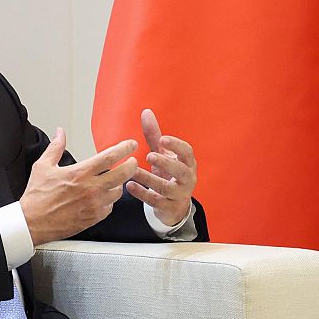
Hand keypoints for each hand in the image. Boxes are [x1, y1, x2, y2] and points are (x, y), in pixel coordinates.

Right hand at [22, 129, 138, 244]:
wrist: (32, 223)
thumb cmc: (37, 197)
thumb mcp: (43, 166)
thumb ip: (56, 147)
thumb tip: (60, 133)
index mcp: (80, 173)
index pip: (110, 157)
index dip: (124, 148)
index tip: (131, 144)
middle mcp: (91, 188)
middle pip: (123, 174)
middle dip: (132, 165)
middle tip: (132, 161)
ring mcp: (94, 204)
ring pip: (118, 191)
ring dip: (119, 184)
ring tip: (115, 180)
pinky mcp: (94, 218)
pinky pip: (110, 207)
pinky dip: (109, 201)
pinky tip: (103, 197)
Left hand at [126, 108, 196, 226]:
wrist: (175, 204)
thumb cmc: (169, 173)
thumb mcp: (163, 154)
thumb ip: (155, 135)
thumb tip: (146, 111)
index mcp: (188, 163)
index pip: (187, 153)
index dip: (177, 146)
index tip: (163, 139)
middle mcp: (187, 179)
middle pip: (181, 171)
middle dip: (166, 163)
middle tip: (149, 155)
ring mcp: (179, 194)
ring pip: (167, 188)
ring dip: (149, 179)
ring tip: (133, 171)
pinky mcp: (169, 207)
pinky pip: (156, 201)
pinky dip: (142, 193)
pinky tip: (130, 186)